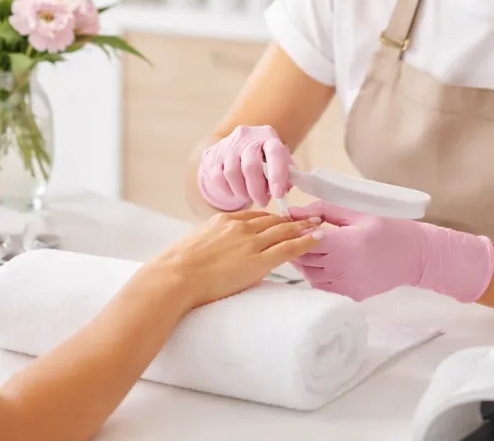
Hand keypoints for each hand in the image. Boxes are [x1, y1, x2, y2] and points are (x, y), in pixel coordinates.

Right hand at [142, 211, 323, 308]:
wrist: (176, 277)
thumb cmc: (177, 267)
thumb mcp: (194, 244)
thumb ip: (209, 243)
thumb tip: (210, 252)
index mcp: (223, 221)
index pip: (254, 216)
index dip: (270, 218)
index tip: (280, 219)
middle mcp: (240, 227)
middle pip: (273, 220)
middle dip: (292, 219)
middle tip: (308, 217)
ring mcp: (251, 243)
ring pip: (284, 231)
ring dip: (303, 227)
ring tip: (318, 225)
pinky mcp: (258, 261)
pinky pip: (288, 248)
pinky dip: (305, 242)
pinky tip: (317, 238)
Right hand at [198, 125, 293, 210]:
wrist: (237, 148)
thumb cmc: (264, 158)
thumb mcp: (278, 161)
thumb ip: (285, 174)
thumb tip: (283, 191)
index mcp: (268, 135)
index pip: (275, 153)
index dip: (277, 175)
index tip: (278, 195)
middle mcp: (247, 136)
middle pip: (250, 166)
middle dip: (257, 190)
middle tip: (263, 202)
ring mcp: (227, 144)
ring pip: (232, 173)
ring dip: (242, 191)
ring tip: (249, 197)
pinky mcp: (213, 155)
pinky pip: (217, 177)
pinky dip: (228, 189)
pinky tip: (236, 192)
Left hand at [287, 202, 493, 302]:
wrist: (416, 256)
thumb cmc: (388, 229)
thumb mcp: (357, 212)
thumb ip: (323, 210)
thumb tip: (293, 211)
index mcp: (345, 244)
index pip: (305, 241)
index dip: (297, 231)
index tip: (297, 223)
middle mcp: (343, 268)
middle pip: (304, 259)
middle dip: (297, 245)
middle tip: (300, 234)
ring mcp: (347, 285)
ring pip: (310, 275)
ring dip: (305, 261)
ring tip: (312, 247)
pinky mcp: (351, 295)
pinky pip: (322, 286)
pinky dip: (317, 274)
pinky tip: (324, 262)